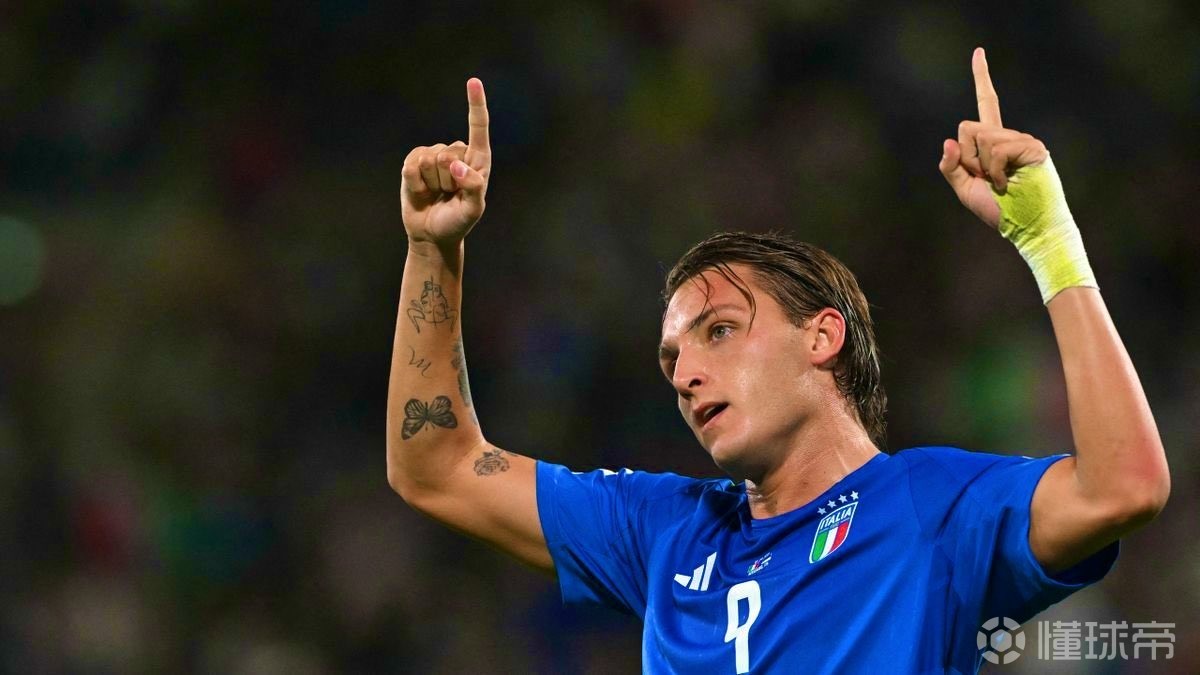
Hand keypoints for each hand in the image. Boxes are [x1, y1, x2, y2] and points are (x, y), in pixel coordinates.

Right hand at [401, 78, 491, 245]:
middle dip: (447, 180)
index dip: (475, 104)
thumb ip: (473, 187)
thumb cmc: (457, 222)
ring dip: (431, 183)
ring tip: (436, 194)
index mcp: (478, 160)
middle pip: (448, 153)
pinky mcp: (413, 163)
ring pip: (428, 160)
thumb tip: (457, 166)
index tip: (473, 81)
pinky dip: (415, 183)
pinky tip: (422, 192)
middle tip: (449, 195)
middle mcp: (457, 153)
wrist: (431, 234)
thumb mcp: (473, 210)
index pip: (478, 128)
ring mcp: (434, 157)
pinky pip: (411, 166)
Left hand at [938, 48, 1047, 228]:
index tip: (978, 51)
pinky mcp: (1032, 147)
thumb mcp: (964, 188)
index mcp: (993, 142)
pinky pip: (997, 149)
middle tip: (986, 179)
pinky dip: (996, 171)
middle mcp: (1008, 135)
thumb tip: (948, 141)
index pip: (986, 104)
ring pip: (981, 138)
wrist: (1027, 227)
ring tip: (1000, 183)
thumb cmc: (998, 209)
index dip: (981, 77)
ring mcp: (1022, 139)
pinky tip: (1008, 184)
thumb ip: (951, 167)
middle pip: (968, 128)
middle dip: (968, 159)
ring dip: (982, 167)